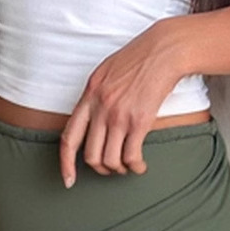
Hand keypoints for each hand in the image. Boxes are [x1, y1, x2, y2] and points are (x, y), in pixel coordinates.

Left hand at [58, 20, 189, 186]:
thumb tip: (90, 122)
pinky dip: (136, 167)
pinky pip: (131, 156)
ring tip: (127, 165)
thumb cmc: (138, 59)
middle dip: (101, 169)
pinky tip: (141, 165)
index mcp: (88, 96)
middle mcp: (100, 107)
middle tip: (111, 168)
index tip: (69, 180)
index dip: (65, 164)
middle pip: (91, 155)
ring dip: (119, 169)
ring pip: (110, 160)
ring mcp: (119, 115)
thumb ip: (95, 97)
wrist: (164, 50)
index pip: (69, 137)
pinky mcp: (140, 120)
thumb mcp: (106, 73)